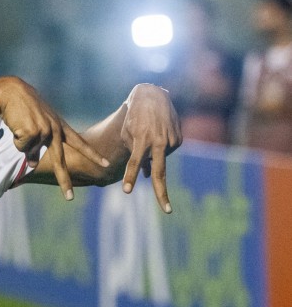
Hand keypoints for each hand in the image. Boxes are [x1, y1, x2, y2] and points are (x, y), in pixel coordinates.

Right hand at [0, 77, 108, 199]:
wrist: (11, 92)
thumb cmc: (22, 106)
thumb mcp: (35, 124)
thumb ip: (38, 144)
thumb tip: (33, 164)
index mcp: (59, 125)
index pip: (79, 142)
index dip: (93, 154)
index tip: (105, 164)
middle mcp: (55, 128)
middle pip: (60, 159)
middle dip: (64, 180)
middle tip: (69, 197)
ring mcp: (45, 130)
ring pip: (30, 152)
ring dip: (20, 142)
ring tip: (17, 126)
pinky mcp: (33, 131)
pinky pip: (21, 147)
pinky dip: (15, 139)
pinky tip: (15, 125)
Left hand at [120, 84, 182, 212]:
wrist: (153, 96)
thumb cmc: (134, 117)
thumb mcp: (127, 134)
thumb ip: (135, 156)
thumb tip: (149, 176)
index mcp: (141, 140)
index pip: (134, 162)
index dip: (130, 177)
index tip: (126, 191)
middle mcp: (158, 142)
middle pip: (160, 173)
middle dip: (162, 193)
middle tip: (167, 211)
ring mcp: (171, 141)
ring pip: (159, 160)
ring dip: (152, 154)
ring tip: (147, 134)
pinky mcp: (179, 140)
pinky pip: (166, 152)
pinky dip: (160, 149)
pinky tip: (157, 134)